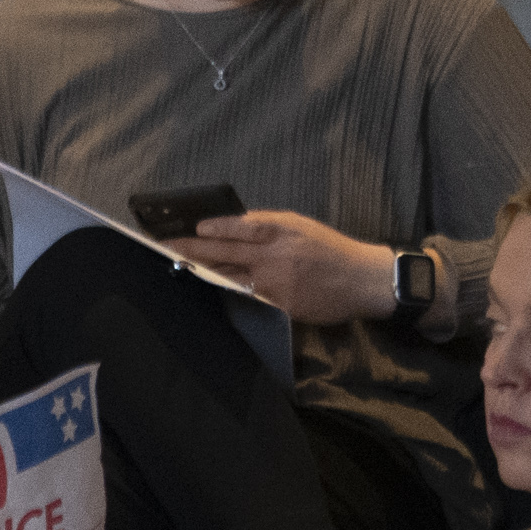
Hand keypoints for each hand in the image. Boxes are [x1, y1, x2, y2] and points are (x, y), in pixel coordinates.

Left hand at [172, 211, 395, 324]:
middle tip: (168, 247)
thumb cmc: (331, 250)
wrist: (362, 279)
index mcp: (283, 229)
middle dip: (195, 248)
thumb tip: (235, 225)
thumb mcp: (302, 228)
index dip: (216, 226)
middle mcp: (276, 253)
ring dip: (203, 272)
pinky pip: (246, 298)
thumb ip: (270, 227)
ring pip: (231, 276)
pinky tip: (206, 290)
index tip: (194, 227)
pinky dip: (226, 293)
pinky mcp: (278, 304)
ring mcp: (276, 281)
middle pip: (227, 250)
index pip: (242, 226)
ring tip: (178, 268)